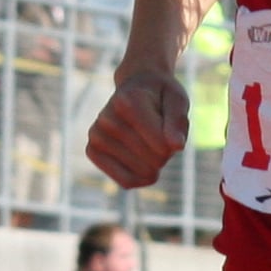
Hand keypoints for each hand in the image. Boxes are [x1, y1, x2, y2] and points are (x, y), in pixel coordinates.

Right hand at [87, 68, 190, 189]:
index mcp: (127, 102)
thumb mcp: (177, 100)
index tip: (169, 124)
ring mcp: (96, 135)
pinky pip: (126, 182)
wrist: (135, 88)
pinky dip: (141, 176)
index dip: (174, 142)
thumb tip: (177, 147)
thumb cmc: (160, 95)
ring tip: (147, 138)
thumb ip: (178, 121)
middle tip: (158, 130)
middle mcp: (106, 118)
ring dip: (154, 161)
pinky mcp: (92, 151)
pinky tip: (141, 160)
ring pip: (144, 172)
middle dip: (165, 151)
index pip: (163, 146)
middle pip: (155, 160)